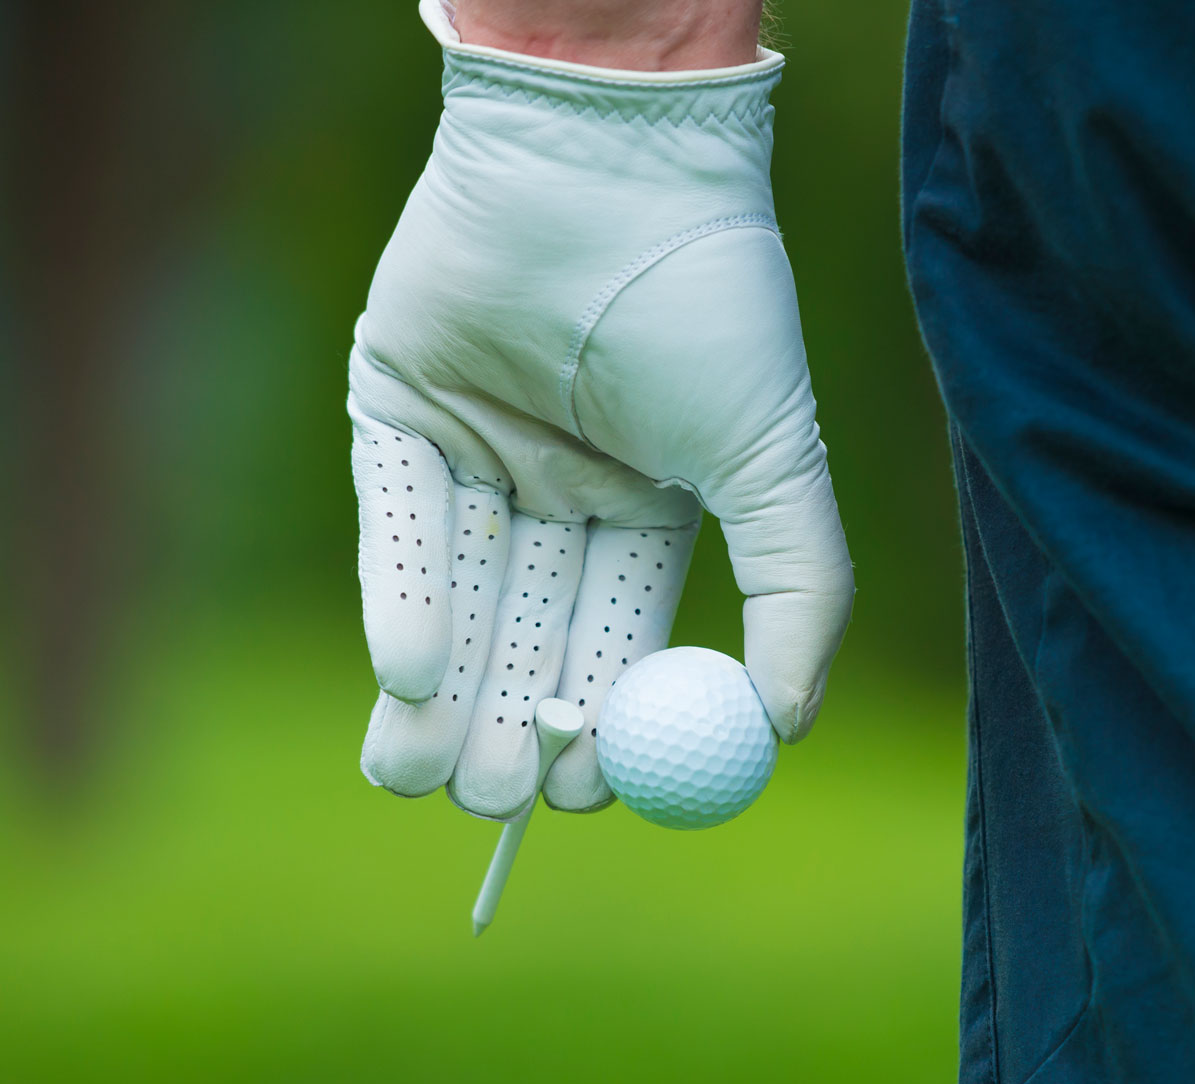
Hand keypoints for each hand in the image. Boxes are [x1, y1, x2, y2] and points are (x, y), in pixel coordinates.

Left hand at [348, 0, 852, 819]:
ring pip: (454, 590)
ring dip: (437, 689)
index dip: (601, 719)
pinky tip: (409, 676)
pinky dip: (402, 593)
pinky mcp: (396, 399)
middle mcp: (559, 484)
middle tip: (491, 806)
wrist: (618, 166)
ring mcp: (475, 444)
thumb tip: (785, 728)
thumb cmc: (711, 309)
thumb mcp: (776, 463)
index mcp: (650, 502)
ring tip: (422, 781)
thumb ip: (798, 591)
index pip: (616, 634)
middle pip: (524, 628)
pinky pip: (396, 514)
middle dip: (507, 722)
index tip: (585, 795)